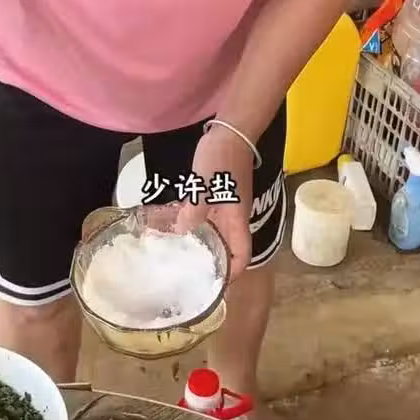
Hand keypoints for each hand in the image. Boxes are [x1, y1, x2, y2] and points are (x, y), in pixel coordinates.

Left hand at [176, 125, 253, 278]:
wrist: (231, 132)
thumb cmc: (221, 159)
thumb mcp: (204, 186)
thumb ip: (194, 210)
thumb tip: (181, 233)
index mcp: (236, 218)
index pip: (242, 254)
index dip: (234, 273)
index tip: (217, 286)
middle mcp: (234, 216)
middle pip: (229, 248)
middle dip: (215, 264)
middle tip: (193, 276)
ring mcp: (227, 205)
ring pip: (217, 233)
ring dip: (204, 246)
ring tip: (182, 258)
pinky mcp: (218, 195)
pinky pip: (208, 218)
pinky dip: (196, 227)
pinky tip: (177, 229)